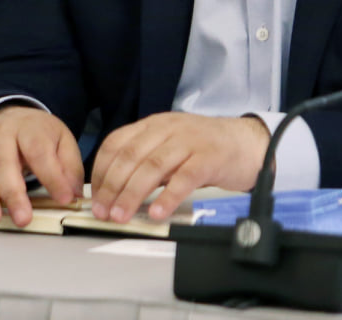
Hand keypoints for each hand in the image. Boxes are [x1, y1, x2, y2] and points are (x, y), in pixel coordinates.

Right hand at [0, 105, 82, 227]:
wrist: (9, 118)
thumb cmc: (37, 134)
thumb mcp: (62, 140)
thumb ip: (70, 166)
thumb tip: (73, 193)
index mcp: (28, 128)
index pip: (38, 151)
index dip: (52, 176)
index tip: (64, 198)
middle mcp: (1, 137)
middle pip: (4, 164)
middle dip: (12, 194)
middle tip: (23, 218)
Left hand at [88, 111, 268, 223]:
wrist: (247, 141)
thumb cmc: (204, 148)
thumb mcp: (169, 147)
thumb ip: (145, 162)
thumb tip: (114, 190)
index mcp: (151, 125)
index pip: (115, 144)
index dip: (100, 171)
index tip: (93, 196)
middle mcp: (166, 129)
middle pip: (130, 157)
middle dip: (111, 186)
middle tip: (102, 211)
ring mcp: (188, 142)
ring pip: (152, 167)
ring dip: (132, 194)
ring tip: (121, 215)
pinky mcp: (209, 158)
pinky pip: (184, 178)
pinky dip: (168, 197)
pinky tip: (158, 213)